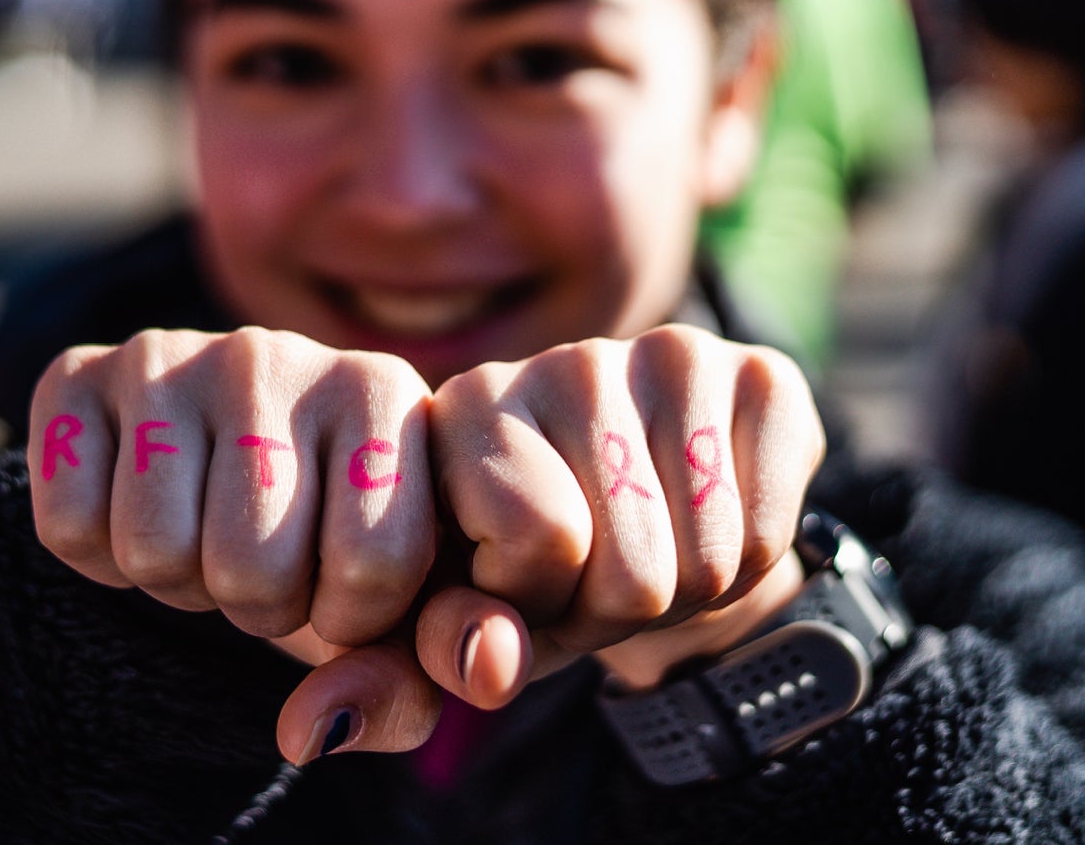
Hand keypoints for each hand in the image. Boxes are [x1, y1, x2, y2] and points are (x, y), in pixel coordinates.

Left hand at [28, 324, 824, 762]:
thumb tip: (314, 729)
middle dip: (616, 613)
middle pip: (627, 567)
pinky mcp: (765, 373)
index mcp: (466, 405)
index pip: (536, 541)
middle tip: (599, 582)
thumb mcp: (457, 637)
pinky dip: (752, 563)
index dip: (541, 605)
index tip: (523, 591)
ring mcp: (671, 354)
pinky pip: (770, 532)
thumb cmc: (534, 582)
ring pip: (704, 559)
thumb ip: (389, 679)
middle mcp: (564, 359)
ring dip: (684, 596)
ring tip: (653, 556)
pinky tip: (712, 524)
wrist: (665, 531)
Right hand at [28, 327, 482, 759]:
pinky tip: (137, 510)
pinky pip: (69, 527)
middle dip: (256, 605)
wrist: (224, 462)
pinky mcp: (78, 372)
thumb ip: (407, 686)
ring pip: (155, 552)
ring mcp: (172, 356)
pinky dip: (96, 558)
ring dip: (177, 582)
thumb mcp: (399, 612)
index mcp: (384, 390)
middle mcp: (279, 354)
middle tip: (262, 563)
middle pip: (251, 567)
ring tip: (206, 535)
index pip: (375, 562)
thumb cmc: (333, 543)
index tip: (342, 588)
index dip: (352, 619)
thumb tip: (311, 730)